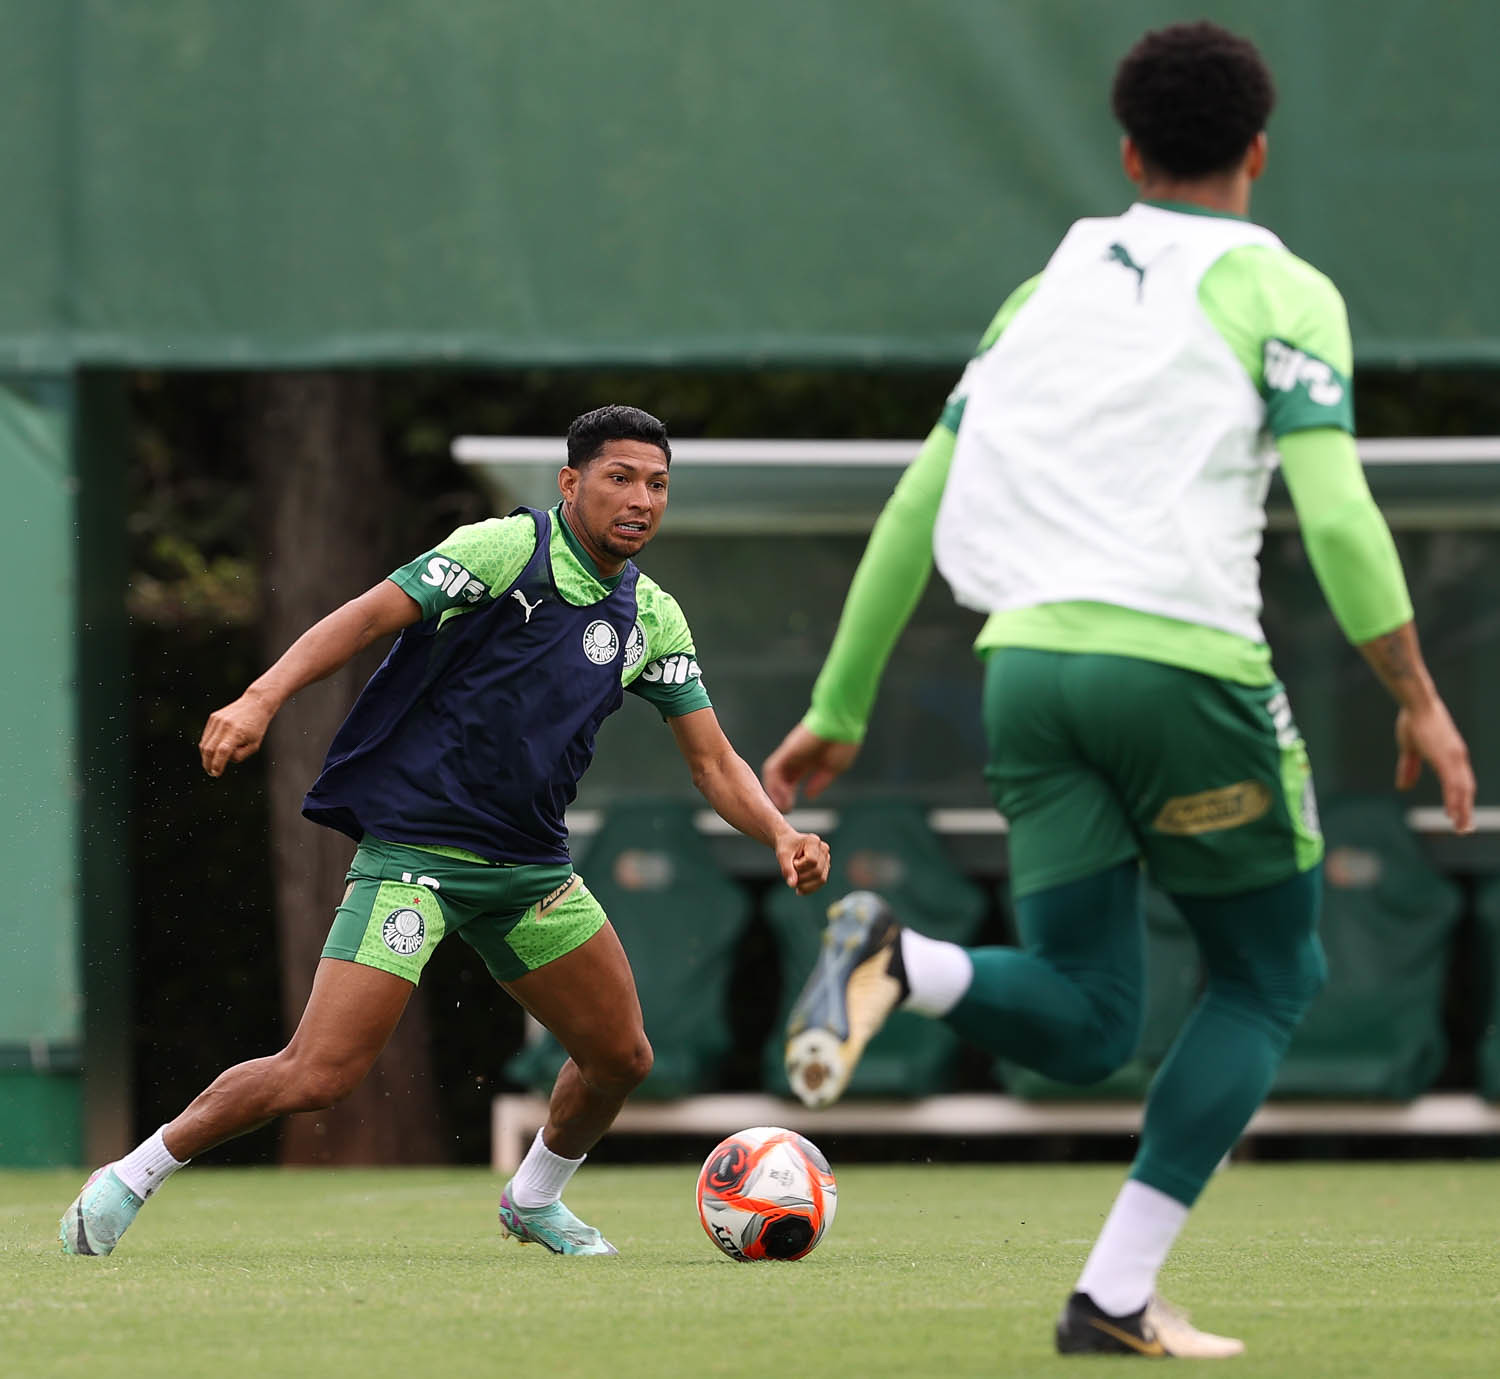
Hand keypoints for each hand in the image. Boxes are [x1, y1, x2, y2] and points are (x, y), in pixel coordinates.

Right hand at [199, 691, 274, 776]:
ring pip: (204, 743)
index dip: (217, 765)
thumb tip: (223, 761)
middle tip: (211, 772)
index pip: (222, 752)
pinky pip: (206, 736)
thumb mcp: (254, 745)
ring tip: (211, 763)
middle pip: (209, 749)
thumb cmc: (257, 727)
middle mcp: (224, 726)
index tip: (216, 774)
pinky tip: (214, 750)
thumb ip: (239, 756)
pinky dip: (208, 746)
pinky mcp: (213, 717)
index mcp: (237, 733)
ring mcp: (217, 720)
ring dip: (206, 756)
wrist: (255, 703)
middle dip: (207, 763)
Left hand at [761, 724, 860, 810]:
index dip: (788, 793)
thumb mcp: (832, 768)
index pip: (792, 779)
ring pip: (774, 775)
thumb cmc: (841, 743)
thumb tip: (809, 795)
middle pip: (781, 778)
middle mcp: (796, 757)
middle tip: (784, 810)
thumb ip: (819, 782)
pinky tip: (782, 798)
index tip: (789, 807)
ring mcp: (790, 754)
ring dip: (776, 792)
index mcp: (809, 760)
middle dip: (780, 795)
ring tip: (783, 807)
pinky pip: (773, 770)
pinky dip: (774, 785)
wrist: (840, 723)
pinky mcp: (786, 751)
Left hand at [776, 830, 830, 894]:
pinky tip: (800, 890)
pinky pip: (821, 882)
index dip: (800, 867)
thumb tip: (792, 885)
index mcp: (813, 841)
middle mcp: (823, 849)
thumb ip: (787, 869)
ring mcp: (826, 859)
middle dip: (802, 878)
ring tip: (794, 883)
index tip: (792, 863)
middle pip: (817, 871)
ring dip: (806, 885)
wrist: (789, 844)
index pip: (812, 860)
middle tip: (790, 876)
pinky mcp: (825, 868)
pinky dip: (810, 888)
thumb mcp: (782, 855)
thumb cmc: (786, 847)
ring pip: (822, 879)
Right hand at [1394, 698, 1474, 832]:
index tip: (1460, 815)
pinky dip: (1455, 800)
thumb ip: (1409, 768)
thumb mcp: (1410, 748)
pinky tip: (1454, 813)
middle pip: (1466, 789)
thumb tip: (1404, 787)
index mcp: (1452, 755)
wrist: (1417, 703)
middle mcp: (1458, 757)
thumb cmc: (1413, 720)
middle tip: (1464, 829)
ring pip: (1462, 790)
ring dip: (1462, 810)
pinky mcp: (1446, 759)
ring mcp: (1454, 758)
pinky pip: (1453, 785)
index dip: (1461, 799)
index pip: (1461, 782)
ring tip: (1460, 828)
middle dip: (1465, 810)